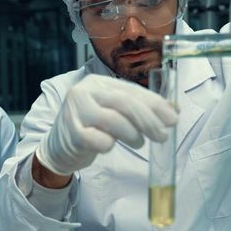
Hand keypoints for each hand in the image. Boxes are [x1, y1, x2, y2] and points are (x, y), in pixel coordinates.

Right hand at [35, 75, 177, 175]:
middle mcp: (84, 92)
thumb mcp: (113, 112)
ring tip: (138, 142)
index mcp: (96, 83)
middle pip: (124, 103)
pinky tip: (109, 146)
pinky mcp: (72, 133)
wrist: (57, 147)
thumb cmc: (90, 127)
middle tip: (162, 135)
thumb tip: (173, 109)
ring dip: (132, 134)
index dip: (155, 104)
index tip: (172, 118)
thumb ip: (138, 108)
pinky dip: (109, 145)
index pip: (131, 90)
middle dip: (148, 121)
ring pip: (113, 121)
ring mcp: (75, 112)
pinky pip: (99, 140)